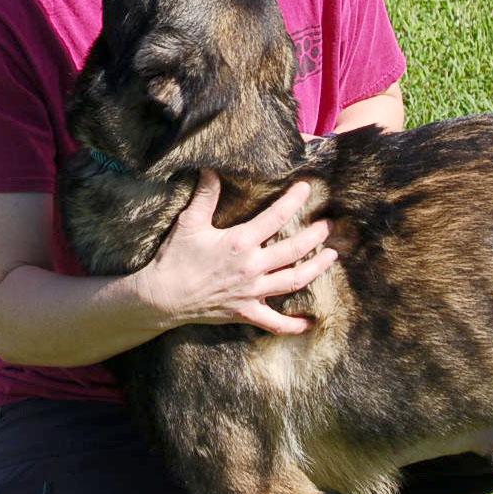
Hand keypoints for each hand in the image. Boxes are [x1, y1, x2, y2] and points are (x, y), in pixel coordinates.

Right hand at [136, 170, 336, 334]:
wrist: (161, 298)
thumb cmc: (174, 258)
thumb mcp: (190, 222)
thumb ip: (205, 195)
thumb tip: (211, 168)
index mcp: (240, 242)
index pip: (275, 217)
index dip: (294, 201)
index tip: (308, 188)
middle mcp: (251, 267)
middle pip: (294, 250)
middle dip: (315, 236)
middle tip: (328, 225)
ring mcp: (251, 293)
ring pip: (293, 281)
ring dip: (316, 269)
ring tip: (332, 257)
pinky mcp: (246, 313)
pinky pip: (274, 323)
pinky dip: (293, 325)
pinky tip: (310, 322)